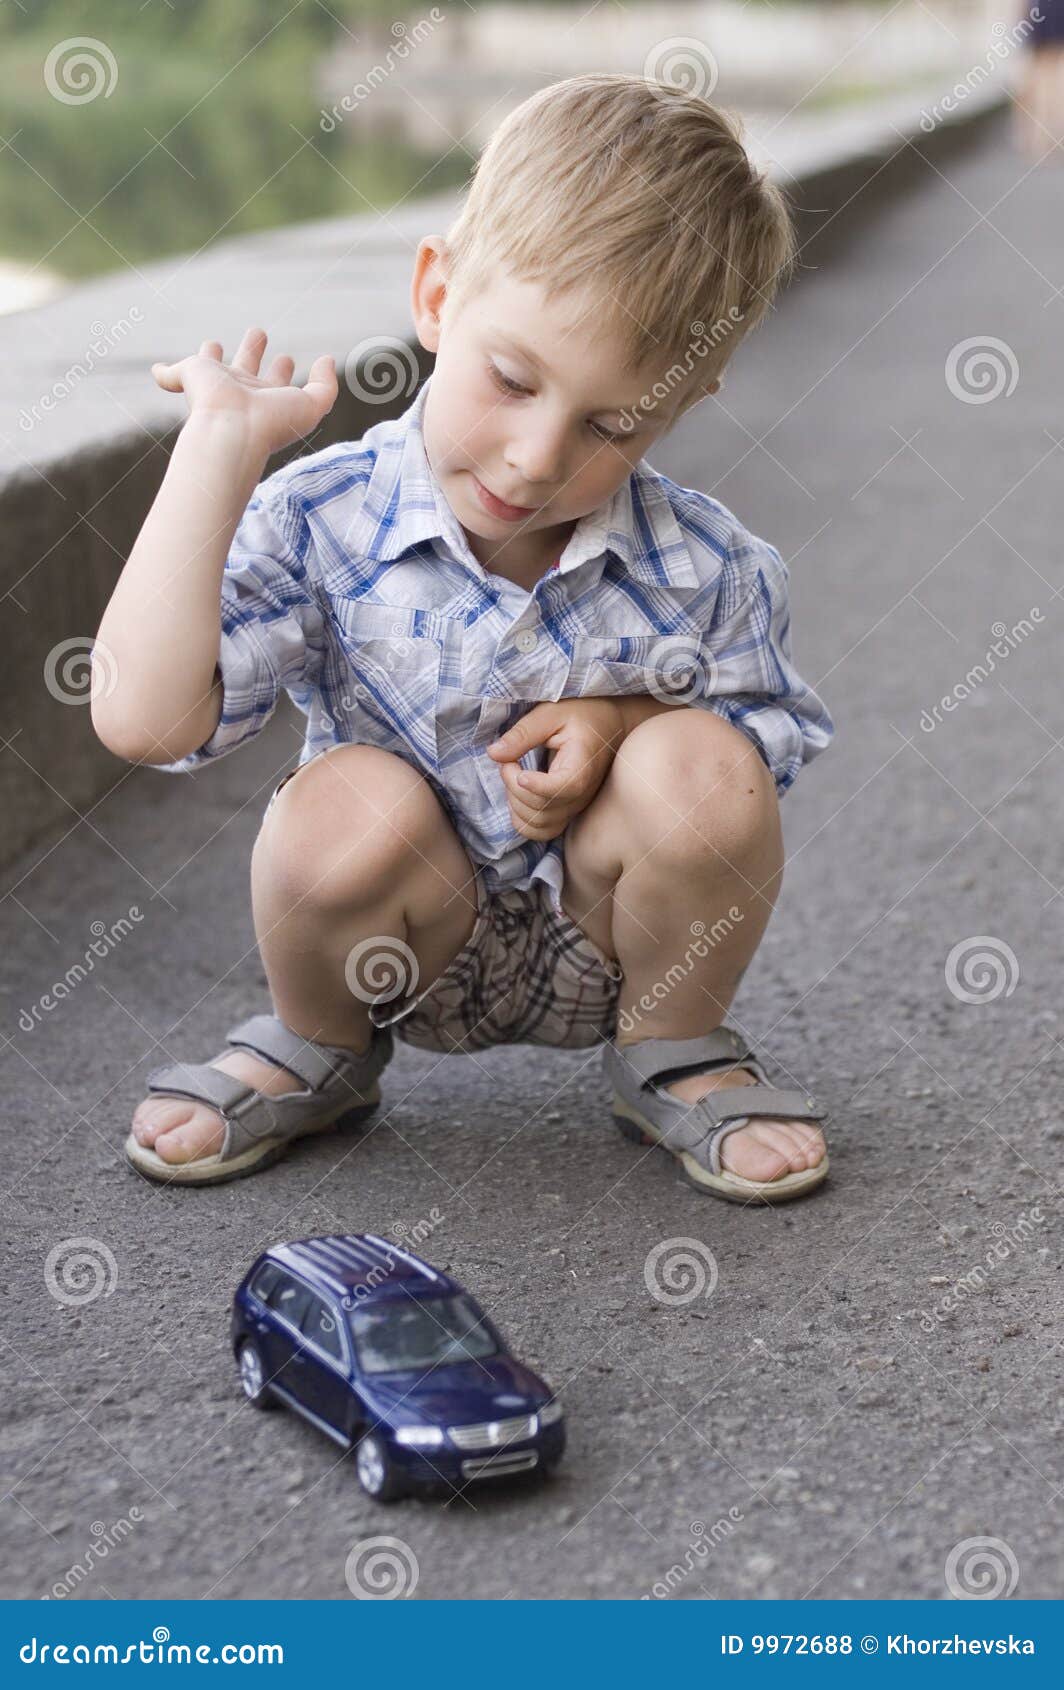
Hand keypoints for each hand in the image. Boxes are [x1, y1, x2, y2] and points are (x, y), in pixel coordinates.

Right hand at [151, 326, 338, 457]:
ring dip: (211, 354)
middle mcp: (239, 390)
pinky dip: (163, 373)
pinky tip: (156, 371)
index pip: (274, 380)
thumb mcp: (312, 405)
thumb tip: (327, 359)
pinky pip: (171, 375)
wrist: (232, 431)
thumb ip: (326, 385)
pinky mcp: (189, 377)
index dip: (281, 369)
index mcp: (265, 398)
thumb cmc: (272, 423)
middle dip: (252, 350)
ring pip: (210, 364)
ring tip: (213, 343)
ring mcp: (213, 385)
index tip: (286, 358)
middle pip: (245, 366)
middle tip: (258, 333)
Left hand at [486, 698, 624, 840]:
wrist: (607, 725)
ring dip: (515, 803)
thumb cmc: (581, 715)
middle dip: (513, 786)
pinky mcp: (568, 812)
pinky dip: (522, 820)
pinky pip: (542, 832)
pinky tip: (518, 795)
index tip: (513, 765)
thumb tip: (493, 754)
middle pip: (542, 809)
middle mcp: (582, 793)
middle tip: (508, 760)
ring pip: (539, 825)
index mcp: (582, 766)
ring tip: (514, 776)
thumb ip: (522, 733)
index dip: (534, 785)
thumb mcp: (551, 713)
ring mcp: (576, 807)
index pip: (561, 789)